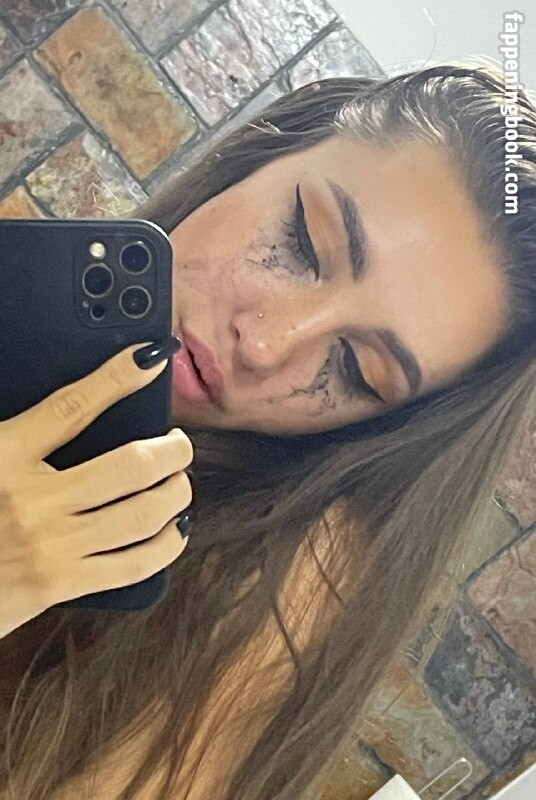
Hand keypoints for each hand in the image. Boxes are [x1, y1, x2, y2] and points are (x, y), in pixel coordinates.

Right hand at [0, 342, 191, 638]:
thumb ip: (21, 432)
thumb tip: (73, 407)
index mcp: (4, 455)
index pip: (72, 407)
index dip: (117, 378)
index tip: (150, 358)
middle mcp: (31, 499)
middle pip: (129, 466)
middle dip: (171, 452)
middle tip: (179, 446)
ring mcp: (49, 545)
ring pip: (141, 515)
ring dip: (175, 495)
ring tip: (180, 484)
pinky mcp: (58, 585)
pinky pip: (132, 565)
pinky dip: (164, 546)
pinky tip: (173, 532)